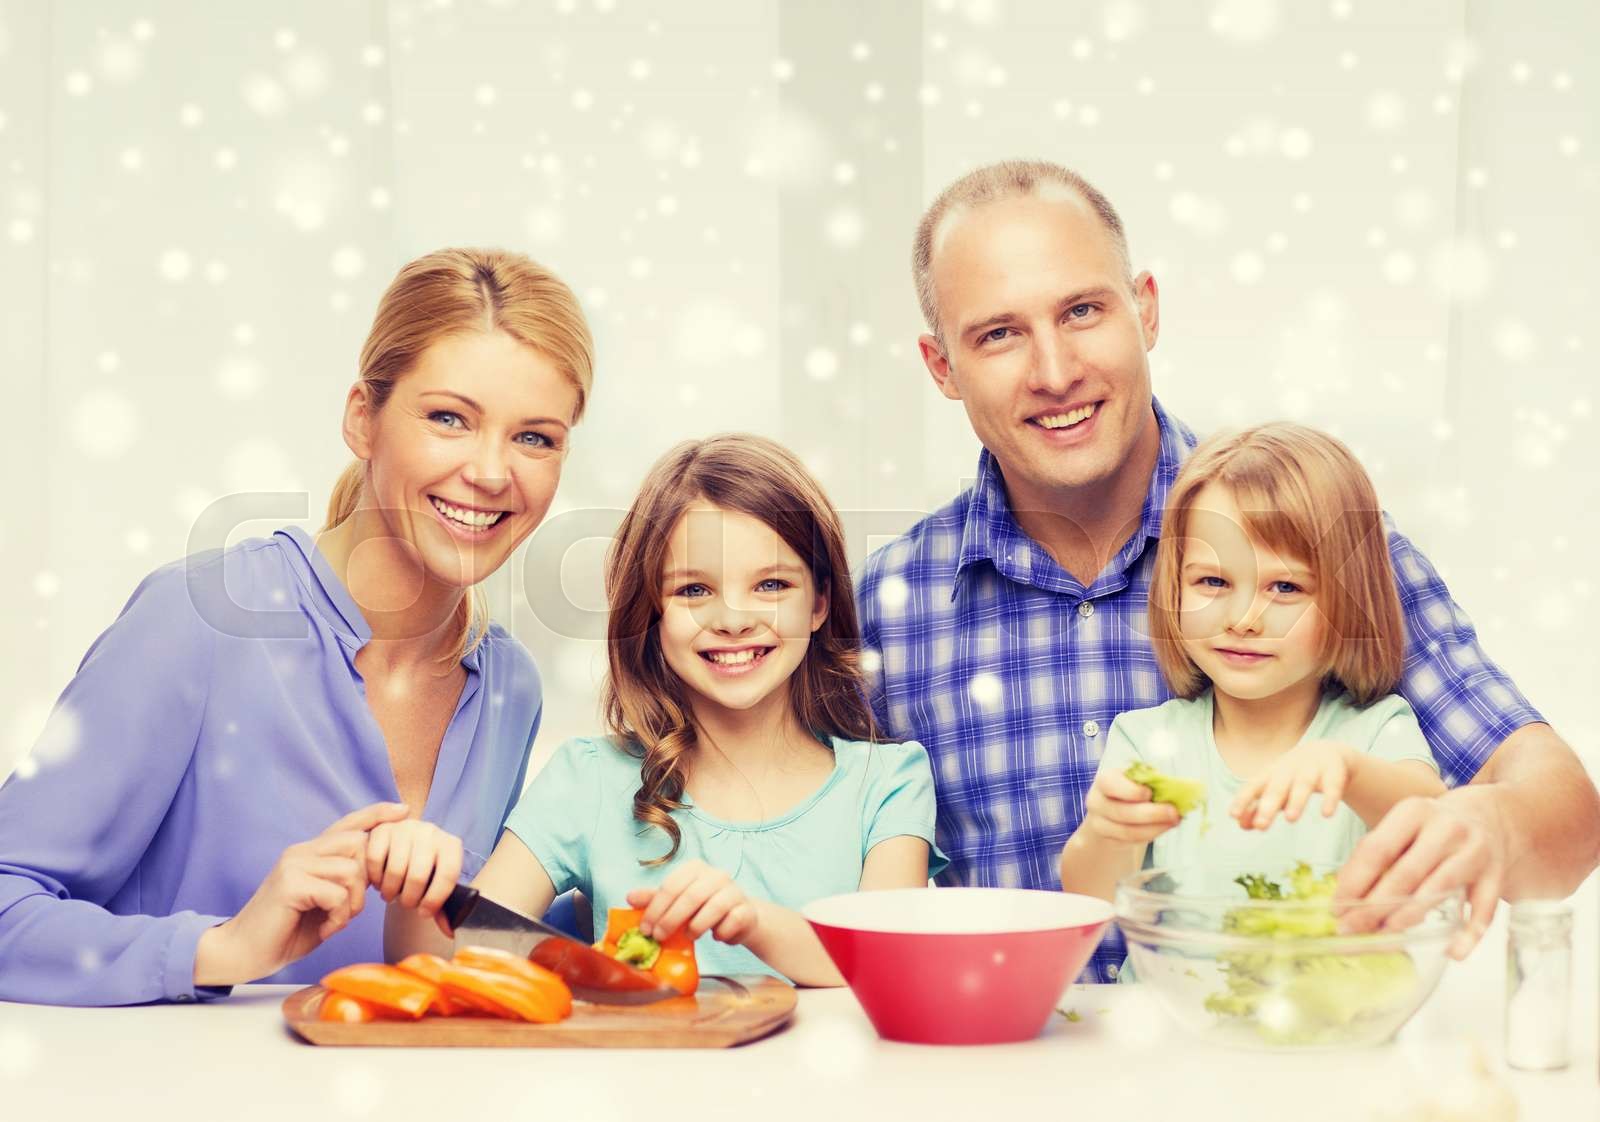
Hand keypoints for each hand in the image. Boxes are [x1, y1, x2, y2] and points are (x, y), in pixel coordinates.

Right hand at [195, 802, 408, 985]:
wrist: (244, 952)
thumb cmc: (287, 930)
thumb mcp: (323, 902)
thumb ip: (344, 883)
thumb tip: (377, 873)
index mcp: (310, 853)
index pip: (349, 824)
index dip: (376, 815)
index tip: (404, 809)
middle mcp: (301, 851)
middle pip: (359, 844)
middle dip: (367, 880)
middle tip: (351, 910)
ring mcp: (294, 864)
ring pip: (351, 871)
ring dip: (352, 905)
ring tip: (335, 923)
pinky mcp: (290, 884)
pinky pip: (337, 894)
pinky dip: (338, 917)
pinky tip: (324, 930)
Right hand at [365, 818, 463, 938]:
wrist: (408, 844)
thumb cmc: (425, 871)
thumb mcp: (437, 885)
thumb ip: (443, 908)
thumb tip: (451, 932)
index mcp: (451, 845)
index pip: (447, 876)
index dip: (435, 900)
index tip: (424, 914)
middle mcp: (431, 832)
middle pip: (418, 875)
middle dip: (410, 899)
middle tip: (406, 904)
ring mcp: (406, 828)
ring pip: (395, 869)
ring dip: (391, 891)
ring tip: (393, 895)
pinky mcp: (383, 830)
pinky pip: (375, 860)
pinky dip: (376, 878)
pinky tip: (380, 883)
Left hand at [626, 860, 757, 945]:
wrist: (739, 917)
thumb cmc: (703, 907)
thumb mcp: (677, 901)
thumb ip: (655, 898)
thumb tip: (629, 897)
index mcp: (695, 868)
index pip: (671, 885)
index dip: (655, 908)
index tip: (645, 928)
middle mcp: (717, 875)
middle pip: (690, 896)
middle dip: (670, 919)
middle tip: (659, 937)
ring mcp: (734, 891)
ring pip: (713, 908)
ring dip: (696, 927)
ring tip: (688, 936)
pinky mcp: (747, 909)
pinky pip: (732, 922)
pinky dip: (720, 933)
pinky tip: (715, 936)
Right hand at [1083, 766, 1180, 843]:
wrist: (1113, 812)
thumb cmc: (1130, 790)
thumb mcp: (1137, 780)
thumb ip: (1152, 782)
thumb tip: (1178, 788)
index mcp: (1105, 780)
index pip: (1110, 784)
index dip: (1130, 790)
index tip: (1149, 793)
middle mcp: (1097, 801)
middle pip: (1121, 811)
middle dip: (1151, 813)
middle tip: (1174, 812)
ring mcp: (1100, 822)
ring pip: (1127, 830)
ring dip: (1155, 827)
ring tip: (1175, 821)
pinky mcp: (1109, 839)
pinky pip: (1131, 840)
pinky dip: (1151, 834)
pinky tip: (1165, 827)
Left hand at [1231, 740, 1356, 830]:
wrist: (1329, 752)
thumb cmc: (1293, 777)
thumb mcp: (1277, 790)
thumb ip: (1259, 807)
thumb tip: (1241, 825)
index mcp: (1271, 773)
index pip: (1254, 786)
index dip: (1244, 799)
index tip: (1233, 815)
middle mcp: (1289, 768)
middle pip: (1277, 787)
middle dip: (1268, 805)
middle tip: (1261, 825)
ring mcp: (1312, 767)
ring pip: (1303, 784)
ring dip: (1296, 801)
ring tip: (1290, 819)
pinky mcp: (1334, 769)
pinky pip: (1333, 784)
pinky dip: (1330, 798)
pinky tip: (1326, 814)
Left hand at [1336, 788, 1505, 958]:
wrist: (1489, 816)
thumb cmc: (1431, 828)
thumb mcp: (1402, 826)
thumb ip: (1375, 852)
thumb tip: (1343, 890)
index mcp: (1413, 812)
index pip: (1377, 849)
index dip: (1355, 881)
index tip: (1337, 907)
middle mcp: (1445, 829)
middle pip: (1406, 872)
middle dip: (1375, 905)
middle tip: (1352, 927)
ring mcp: (1474, 851)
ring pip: (1440, 889)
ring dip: (1410, 915)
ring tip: (1386, 934)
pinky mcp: (1495, 874)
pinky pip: (1483, 908)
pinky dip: (1469, 933)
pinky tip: (1453, 951)